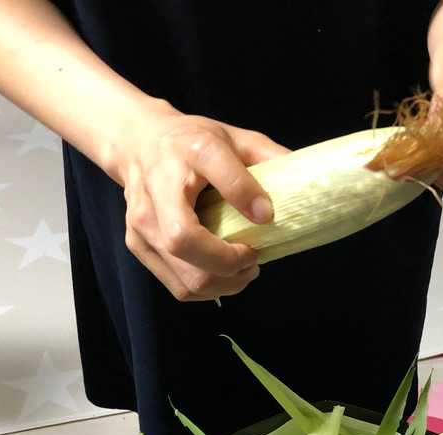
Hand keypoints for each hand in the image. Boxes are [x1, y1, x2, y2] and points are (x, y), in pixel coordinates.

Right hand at [119, 103, 288, 300]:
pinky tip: (222, 275)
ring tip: (243, 270)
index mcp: (192, 151)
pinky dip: (207, 290)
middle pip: (186, 243)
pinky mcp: (137, 245)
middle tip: (254, 258)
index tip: (267, 218)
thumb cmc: (191, 142)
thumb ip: (267, 157)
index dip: (246, 198)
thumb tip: (306, 186)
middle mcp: (158, 188)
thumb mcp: (233, 137)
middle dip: (230, 264)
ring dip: (223, 284)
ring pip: (185, 277)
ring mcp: (142, 222)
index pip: (220, 173)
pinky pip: (177, 286)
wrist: (137, 143)